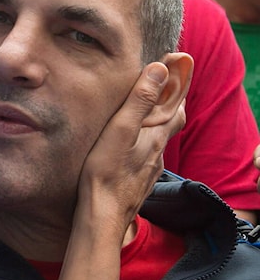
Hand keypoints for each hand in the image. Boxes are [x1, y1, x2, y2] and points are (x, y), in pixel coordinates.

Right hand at [78, 56, 190, 233]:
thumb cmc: (106, 173)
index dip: (178, 83)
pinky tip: (129, 149)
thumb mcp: (120, 130)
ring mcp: (149, 169)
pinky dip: (143, 145)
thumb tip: (160, 69)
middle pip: (172, 122)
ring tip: (142, 114)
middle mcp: (158, 152)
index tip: (176, 63)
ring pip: (158, 141)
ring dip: (154, 125)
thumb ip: (140, 100)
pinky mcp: (138, 182)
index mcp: (156, 136)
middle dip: (169, 103)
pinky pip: (146, 157)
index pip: (176, 104)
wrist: (101, 216)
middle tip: (161, 88)